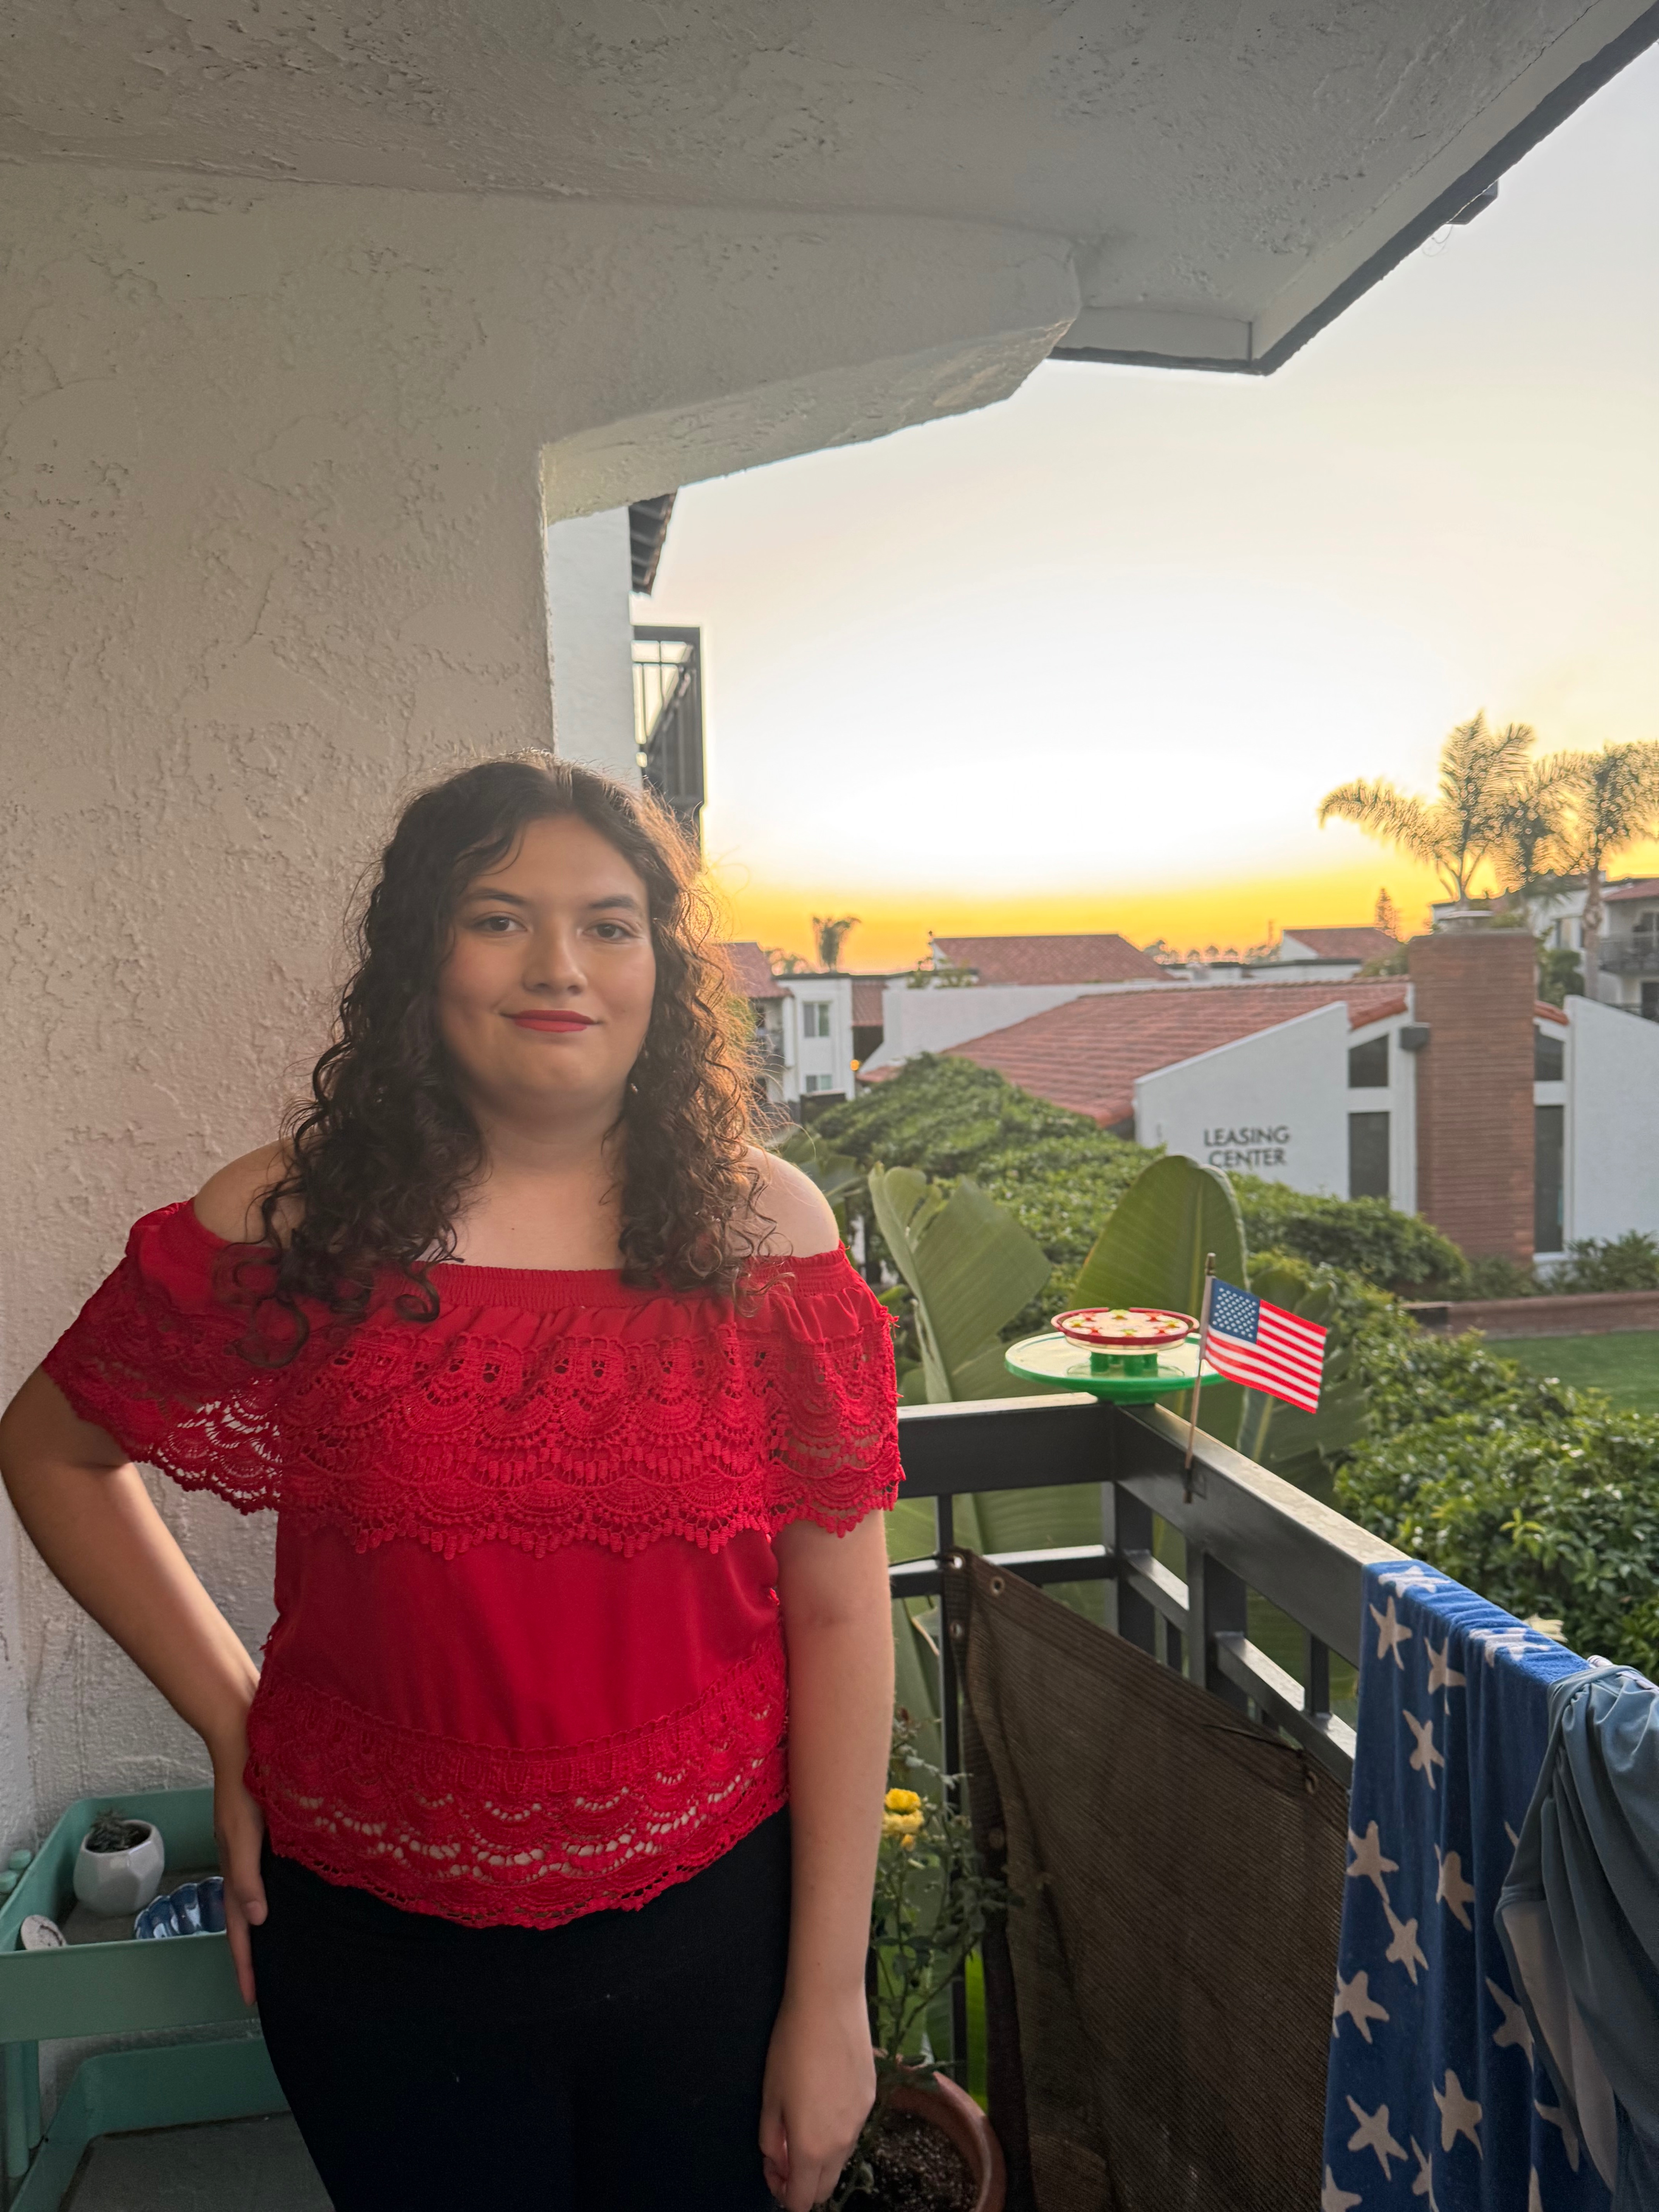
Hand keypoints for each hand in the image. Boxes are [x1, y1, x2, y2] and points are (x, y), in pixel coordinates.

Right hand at [211, 1739, 266, 2006]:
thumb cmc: (245, 1778)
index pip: (240, 1928)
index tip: (251, 1999)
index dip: (246, 1963)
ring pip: (263, 1895)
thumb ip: (247, 1874)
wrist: (245, 1730)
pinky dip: (281, 1890)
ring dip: (270, 1926)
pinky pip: (276, 1869)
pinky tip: (302, 1896)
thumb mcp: (243, 1830)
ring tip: (286, 1953)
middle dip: (255, 1955)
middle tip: (267, 1988)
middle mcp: (248, 1859)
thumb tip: (256, 1921)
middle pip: (249, 1919)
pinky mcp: (274, 1825)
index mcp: (238, 1865)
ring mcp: (259, 1844)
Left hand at [759, 1985, 874, 2210]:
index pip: (802, 2200)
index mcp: (812, 2146)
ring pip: (840, 2157)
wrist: (830, 2003)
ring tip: (802, 2117)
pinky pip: (851, 2129)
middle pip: (825, 2186)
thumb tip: (778, 2158)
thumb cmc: (791, 2047)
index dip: (782, 2193)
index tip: (771, 2166)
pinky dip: (835, 2128)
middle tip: (783, 2150)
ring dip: (820, 2154)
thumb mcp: (770, 2096)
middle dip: (803, 2181)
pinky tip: (823, 2094)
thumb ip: (771, 2138)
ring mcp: (861, 2120)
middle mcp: (842, 2142)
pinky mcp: (871, 2097)